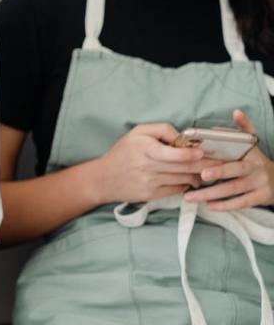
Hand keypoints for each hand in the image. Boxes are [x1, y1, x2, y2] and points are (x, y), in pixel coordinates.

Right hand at [92, 123, 216, 204]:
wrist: (103, 179)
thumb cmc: (123, 152)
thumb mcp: (137, 133)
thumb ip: (162, 129)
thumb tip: (184, 137)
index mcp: (145, 148)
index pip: (175, 154)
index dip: (192, 154)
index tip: (203, 152)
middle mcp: (147, 167)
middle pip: (185, 168)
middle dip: (206, 165)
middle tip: (220, 162)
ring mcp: (150, 183)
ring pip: (184, 179)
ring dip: (198, 175)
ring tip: (206, 170)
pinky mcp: (151, 195)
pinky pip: (177, 190)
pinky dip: (187, 184)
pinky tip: (189, 179)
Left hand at [184, 110, 273, 210]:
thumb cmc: (255, 162)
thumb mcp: (252, 145)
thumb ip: (242, 131)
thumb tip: (235, 112)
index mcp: (250, 153)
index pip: (239, 146)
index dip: (224, 147)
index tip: (203, 151)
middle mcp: (255, 167)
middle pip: (235, 170)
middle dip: (218, 172)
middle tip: (201, 175)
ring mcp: (259, 183)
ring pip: (233, 189)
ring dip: (210, 194)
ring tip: (190, 197)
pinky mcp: (260, 197)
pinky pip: (241, 202)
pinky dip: (224, 205)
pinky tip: (209, 206)